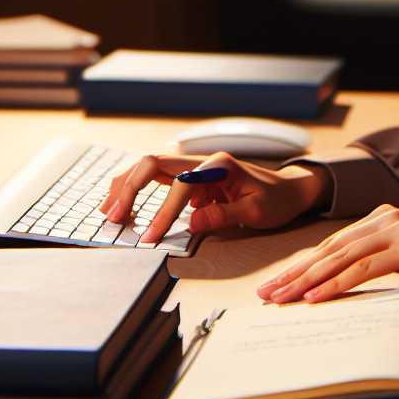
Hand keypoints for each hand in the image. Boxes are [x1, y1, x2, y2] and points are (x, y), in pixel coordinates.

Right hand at [98, 151, 332, 244]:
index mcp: (218, 166)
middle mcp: (201, 161)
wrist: (290, 189)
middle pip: (154, 163)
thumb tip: (191, 224)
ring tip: (108, 210)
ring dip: (127, 185)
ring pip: (150, 167)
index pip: (180, 185)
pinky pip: (157, 179)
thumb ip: (225, 215)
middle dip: (130, 188)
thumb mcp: (258, 211)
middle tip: (114, 216)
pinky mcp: (190, 178)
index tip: (150, 237)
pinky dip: (136, 188)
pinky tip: (123, 202)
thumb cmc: (277, 200)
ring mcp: (194, 167)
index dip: (163, 211)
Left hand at [254, 205, 398, 303]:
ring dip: (306, 280)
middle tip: (267, 293)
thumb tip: (351, 281)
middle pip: (329, 248)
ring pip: (340, 257)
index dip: (303, 263)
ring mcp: (398, 229)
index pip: (333, 243)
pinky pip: (363, 268)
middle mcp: (386, 218)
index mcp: (384, 218)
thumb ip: (385, 261)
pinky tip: (315, 296)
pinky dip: (335, 283)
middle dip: (294, 272)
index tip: (278, 282)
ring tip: (282, 298)